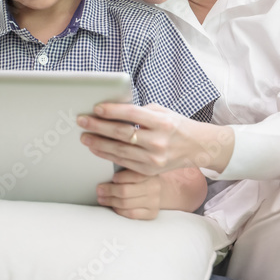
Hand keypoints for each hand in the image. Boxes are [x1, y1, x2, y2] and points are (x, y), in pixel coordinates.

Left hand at [77, 102, 233, 175]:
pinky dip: (108, 155)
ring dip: (98, 144)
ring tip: (85, 137)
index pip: (133, 114)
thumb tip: (114, 111)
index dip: (113, 111)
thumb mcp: (163, 112)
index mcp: (163, 122)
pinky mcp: (150, 171)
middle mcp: (159, 141)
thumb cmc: (177, 126)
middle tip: (82, 121)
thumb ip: (141, 112)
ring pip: (119, 150)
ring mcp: (154, 158)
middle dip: (99, 127)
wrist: (197, 147)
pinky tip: (97, 149)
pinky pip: (124, 163)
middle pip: (122, 133)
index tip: (97, 108)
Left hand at [97, 169, 162, 219]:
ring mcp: (154, 201)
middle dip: (109, 191)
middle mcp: (154, 187)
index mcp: (150, 173)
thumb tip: (104, 173)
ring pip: (126, 204)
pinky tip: (114, 206)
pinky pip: (131, 214)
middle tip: (99, 190)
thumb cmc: (141, 180)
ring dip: (110, 201)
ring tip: (102, 199)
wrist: (155, 191)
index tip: (111, 178)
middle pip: (125, 191)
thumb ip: (125, 170)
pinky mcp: (151, 213)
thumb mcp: (136, 170)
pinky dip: (119, 210)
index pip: (133, 175)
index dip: (120, 178)